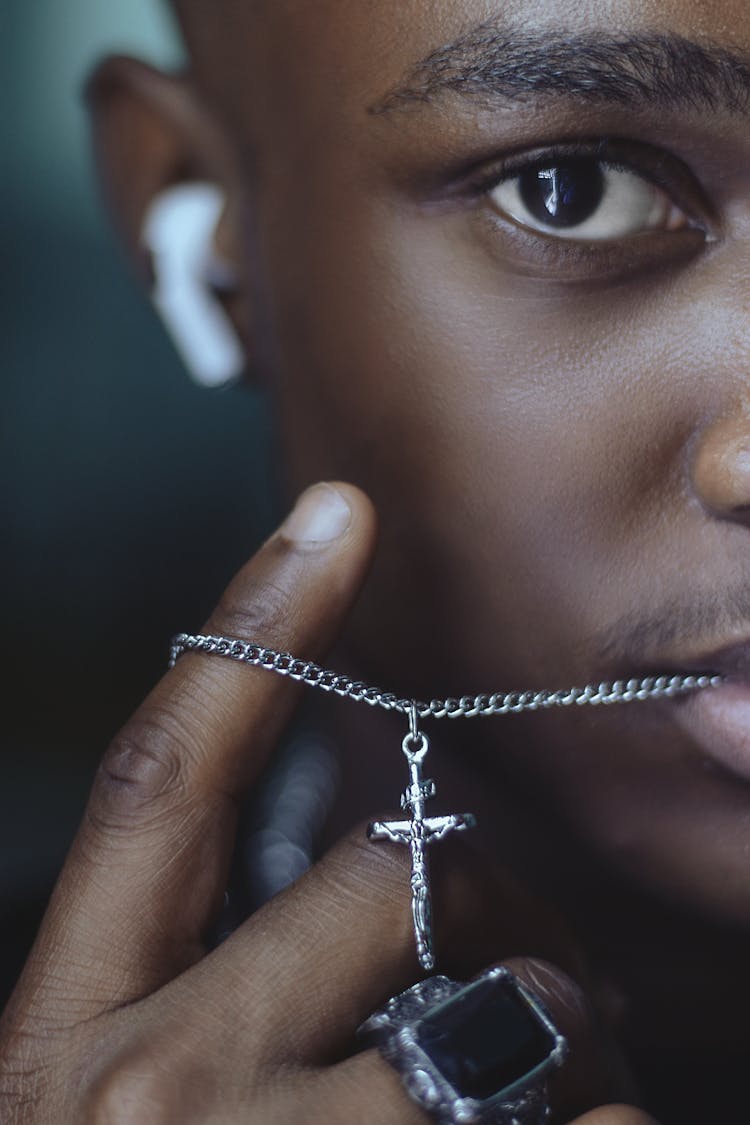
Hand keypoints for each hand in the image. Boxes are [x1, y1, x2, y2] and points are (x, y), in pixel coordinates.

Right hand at [0, 482, 659, 1122]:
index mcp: (60, 1040)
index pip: (160, 778)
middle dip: (485, 903)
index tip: (331, 518)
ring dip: (563, 1048)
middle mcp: (141, 1098)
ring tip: (542, 1099)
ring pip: (510, 1016)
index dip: (247, 631)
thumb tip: (393, 867)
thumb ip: (223, 984)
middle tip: (530, 968)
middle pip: (382, 878)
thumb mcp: (128, 1119)